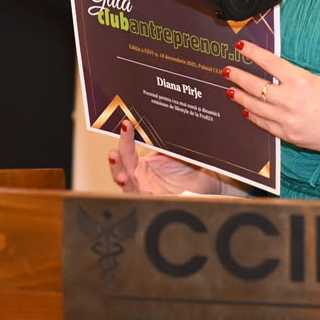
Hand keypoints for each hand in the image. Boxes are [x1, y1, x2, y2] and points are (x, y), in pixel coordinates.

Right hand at [107, 120, 227, 194]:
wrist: (206, 186)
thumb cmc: (190, 170)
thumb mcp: (178, 151)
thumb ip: (169, 139)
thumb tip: (167, 118)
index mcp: (142, 166)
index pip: (128, 151)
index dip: (125, 138)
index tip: (126, 124)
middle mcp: (140, 179)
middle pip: (121, 170)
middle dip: (115, 162)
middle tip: (113, 153)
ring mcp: (146, 192)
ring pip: (129, 187)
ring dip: (123, 181)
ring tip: (122, 176)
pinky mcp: (157, 202)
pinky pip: (146, 199)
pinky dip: (141, 195)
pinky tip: (142, 192)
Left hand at [226, 41, 319, 157]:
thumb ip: (296, 79)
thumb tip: (276, 76)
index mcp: (300, 80)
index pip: (269, 62)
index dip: (252, 53)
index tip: (240, 47)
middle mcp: (290, 99)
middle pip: (256, 86)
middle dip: (238, 77)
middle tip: (227, 71)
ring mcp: (288, 120)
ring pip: (256, 106)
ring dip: (241, 97)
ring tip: (231, 91)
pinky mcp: (289, 136)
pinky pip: (265, 125)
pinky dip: (255, 117)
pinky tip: (247, 111)